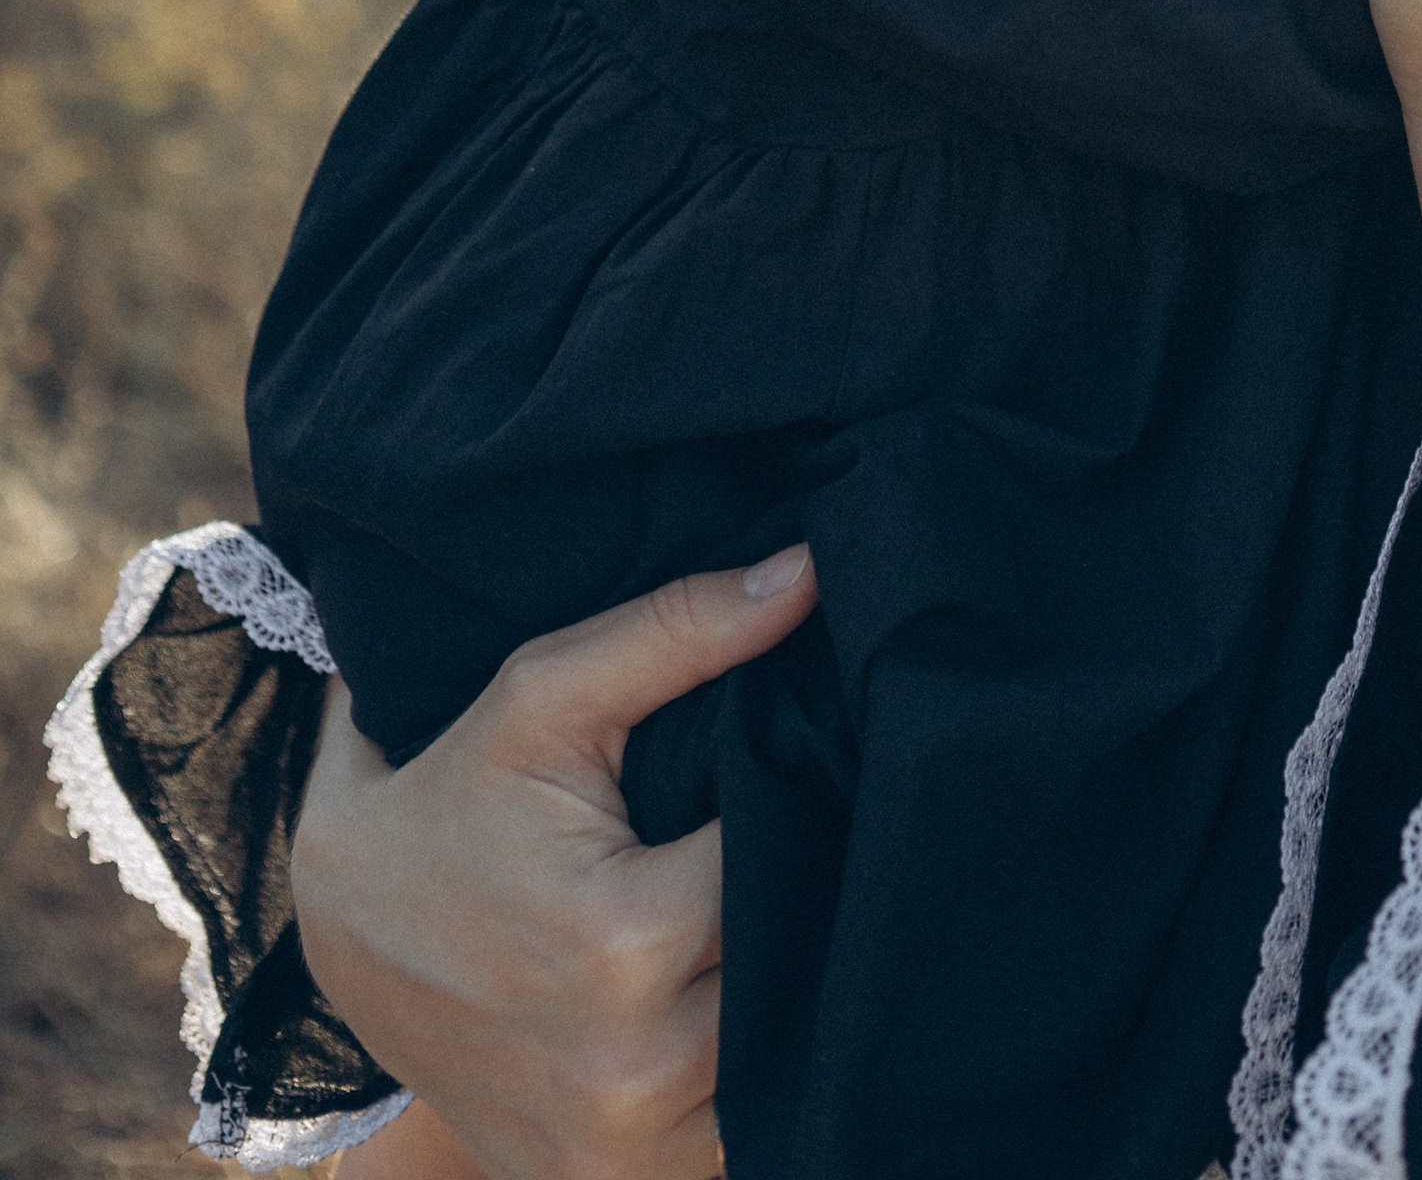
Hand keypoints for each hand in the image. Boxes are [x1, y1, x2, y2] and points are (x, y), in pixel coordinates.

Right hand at [291, 548, 818, 1179]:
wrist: (341, 957)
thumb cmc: (442, 808)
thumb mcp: (536, 702)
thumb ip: (676, 628)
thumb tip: (809, 570)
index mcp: (626, 943)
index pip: (796, 846)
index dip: (807, 788)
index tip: (799, 746)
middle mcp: (645, 1066)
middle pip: (803, 947)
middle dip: (804, 874)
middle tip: (793, 810)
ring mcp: (640, 1144)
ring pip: (789, 1034)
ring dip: (789, 964)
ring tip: (765, 887)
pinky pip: (749, 1112)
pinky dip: (754, 1049)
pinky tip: (726, 974)